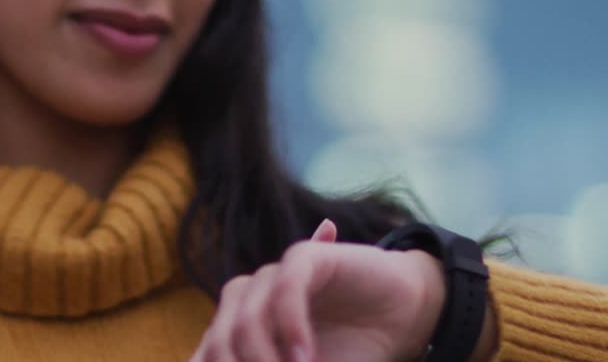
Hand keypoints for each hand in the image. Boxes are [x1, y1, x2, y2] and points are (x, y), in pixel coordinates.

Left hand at [189, 219, 447, 361]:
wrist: (402, 317)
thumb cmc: (348, 355)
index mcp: (238, 329)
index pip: (205, 356)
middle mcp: (248, 301)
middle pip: (219, 343)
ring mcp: (273, 278)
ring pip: (245, 320)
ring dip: (262, 359)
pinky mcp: (307, 257)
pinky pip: (285, 288)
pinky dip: (290, 326)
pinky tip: (304, 356)